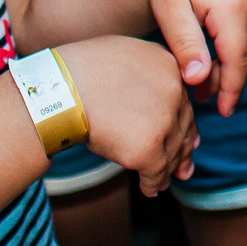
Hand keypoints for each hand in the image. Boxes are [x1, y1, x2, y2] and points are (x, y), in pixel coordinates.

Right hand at [54, 36, 198, 194]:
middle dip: (183, 149)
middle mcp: (174, 91)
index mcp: (169, 66)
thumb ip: (145, 70)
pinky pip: (156, 171)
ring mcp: (163, 119)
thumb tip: (146, 91)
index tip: (188, 137)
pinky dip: (153, 183)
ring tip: (164, 182)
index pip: (182, 101)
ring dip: (168, 170)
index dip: (183, 122)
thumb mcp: (124, 55)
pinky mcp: (147, 147)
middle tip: (183, 167)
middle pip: (182, 127)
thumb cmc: (78, 70)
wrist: (58, 89)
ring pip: (172, 151)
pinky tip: (149, 190)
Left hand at [138, 0, 246, 116]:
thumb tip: (199, 81)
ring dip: (241, 57)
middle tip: (204, 92)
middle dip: (230, 75)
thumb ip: (185, 45)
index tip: (222, 112)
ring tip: (212, 68)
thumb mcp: (168, 11)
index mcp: (232, 2)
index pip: (238, 59)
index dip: (231, 89)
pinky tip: (225, 41)